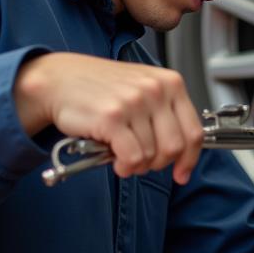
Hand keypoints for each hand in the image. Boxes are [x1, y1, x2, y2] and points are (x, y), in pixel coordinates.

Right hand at [14, 53, 203, 184]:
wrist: (59, 80)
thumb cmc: (100, 88)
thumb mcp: (143, 91)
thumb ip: (165, 116)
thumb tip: (182, 156)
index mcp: (169, 83)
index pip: (194, 132)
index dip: (189, 160)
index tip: (181, 173)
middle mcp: (155, 90)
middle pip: (174, 148)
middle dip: (158, 164)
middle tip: (141, 162)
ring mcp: (134, 103)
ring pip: (151, 156)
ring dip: (136, 165)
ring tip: (120, 153)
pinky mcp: (113, 118)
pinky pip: (132, 158)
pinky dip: (124, 166)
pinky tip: (114, 159)